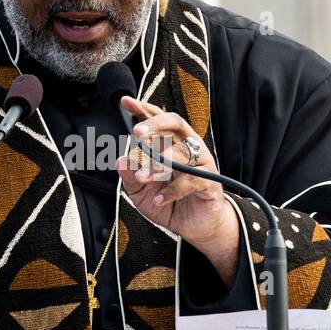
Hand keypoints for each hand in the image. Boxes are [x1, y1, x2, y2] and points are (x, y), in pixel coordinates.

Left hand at [115, 95, 238, 284]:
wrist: (196, 228)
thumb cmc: (170, 203)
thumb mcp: (142, 192)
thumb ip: (130, 176)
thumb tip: (120, 160)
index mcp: (171, 143)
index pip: (157, 120)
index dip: (142, 109)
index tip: (125, 102)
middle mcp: (188, 147)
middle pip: (175, 123)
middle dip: (155, 124)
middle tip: (137, 133)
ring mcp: (201, 163)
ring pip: (180, 153)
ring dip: (158, 164)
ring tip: (142, 176)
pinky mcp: (210, 182)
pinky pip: (191, 180)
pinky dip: (172, 190)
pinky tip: (159, 199)